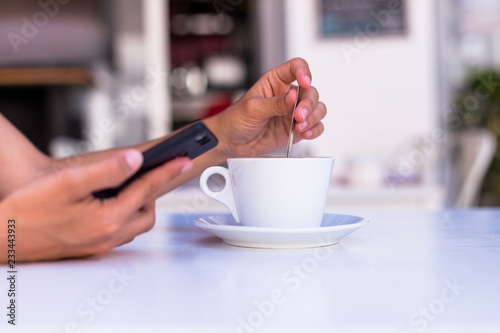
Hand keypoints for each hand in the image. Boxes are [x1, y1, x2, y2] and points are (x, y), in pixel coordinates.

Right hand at [0, 150, 191, 261]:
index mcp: (107, 219)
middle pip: (147, 211)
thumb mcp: (67, 183)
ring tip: (136, 181)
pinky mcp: (92, 247)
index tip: (182, 159)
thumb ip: (106, 171)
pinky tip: (115, 200)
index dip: (166, 171)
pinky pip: (122, 230)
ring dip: (141, 202)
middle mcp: (108, 236)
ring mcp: (100, 244)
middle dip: (155, 189)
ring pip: (135, 223)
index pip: (146, 190)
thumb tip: (136, 159)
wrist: (2, 238)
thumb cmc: (27, 210)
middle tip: (158, 170)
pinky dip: (127, 213)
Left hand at [208, 58, 325, 157]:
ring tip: (300, 127)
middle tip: (299, 116)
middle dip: (308, 104)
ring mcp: (293, 112)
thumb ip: (275, 104)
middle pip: (311, 91)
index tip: (304, 83)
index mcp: (275, 81)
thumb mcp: (252, 108)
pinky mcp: (295, 128)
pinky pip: (315, 126)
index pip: (296, 67)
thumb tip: (294, 97)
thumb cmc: (236, 120)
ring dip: (313, 117)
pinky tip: (305, 134)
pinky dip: (315, 129)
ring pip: (317, 108)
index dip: (304, 72)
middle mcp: (287, 95)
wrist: (231, 142)